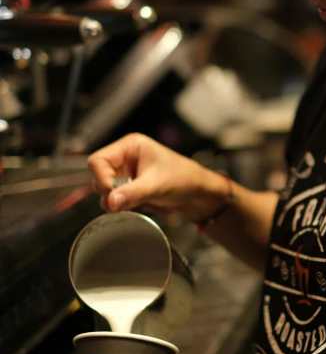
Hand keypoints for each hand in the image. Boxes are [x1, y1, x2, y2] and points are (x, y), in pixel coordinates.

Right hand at [88, 133, 228, 220]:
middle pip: (99, 177)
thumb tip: (109, 202)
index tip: (114, 194)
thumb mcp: (156, 186)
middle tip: (134, 200)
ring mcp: (128, 174)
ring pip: (108, 193)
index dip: (102, 179)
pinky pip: (118, 201)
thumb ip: (131, 194)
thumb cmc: (184, 179)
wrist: (200, 193)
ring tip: (146, 202)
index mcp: (130, 146)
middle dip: (115, 193)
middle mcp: (125, 158)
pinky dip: (130, 207)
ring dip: (124, 202)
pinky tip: (148, 205)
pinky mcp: (131, 188)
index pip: (97, 161)